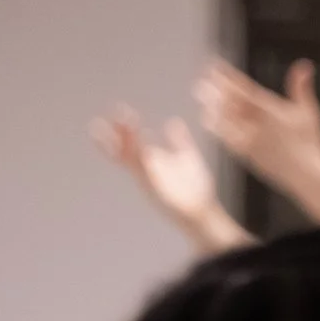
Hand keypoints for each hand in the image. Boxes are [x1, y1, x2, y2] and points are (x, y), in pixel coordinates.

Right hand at [91, 108, 250, 254]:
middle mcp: (145, 169)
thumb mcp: (187, 156)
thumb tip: (172, 121)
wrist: (203, 211)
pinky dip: (144, 161)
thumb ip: (179, 140)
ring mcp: (148, 179)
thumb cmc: (194, 187)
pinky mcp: (157, 190)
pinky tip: (144, 148)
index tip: (118, 109)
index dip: (123, 127)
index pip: (130, 141)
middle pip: (125, 147)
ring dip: (130, 141)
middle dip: (120, 131)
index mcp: (150, 160)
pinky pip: (147, 174)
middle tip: (117, 111)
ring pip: (133, 157)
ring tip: (128, 122)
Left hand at [195, 57, 319, 225]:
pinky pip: (224, 136)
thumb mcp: (309, 112)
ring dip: (211, 105)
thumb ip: (301, 87)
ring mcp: (249, 139)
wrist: (306, 175)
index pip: (244, 88)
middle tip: (203, 80)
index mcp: (271, 111)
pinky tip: (209, 119)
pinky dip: (215, 125)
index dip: (227, 76)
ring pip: (223, 119)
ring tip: (202, 95)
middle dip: (215, 89)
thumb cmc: (310, 142)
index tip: (216, 66)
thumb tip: (304, 64)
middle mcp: (257, 124)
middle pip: (229, 102)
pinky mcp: (245, 154)